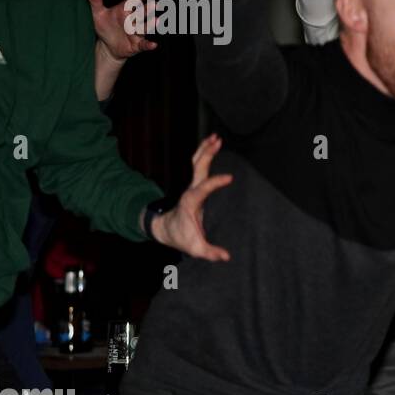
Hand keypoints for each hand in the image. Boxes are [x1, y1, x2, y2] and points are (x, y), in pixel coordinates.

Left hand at [88, 0, 158, 61]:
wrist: (107, 46)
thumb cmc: (105, 27)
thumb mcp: (98, 14)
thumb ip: (95, 0)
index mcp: (125, 11)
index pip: (133, 1)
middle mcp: (133, 21)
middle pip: (141, 14)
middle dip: (148, 9)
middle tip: (155, 4)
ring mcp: (136, 33)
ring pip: (144, 28)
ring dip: (151, 24)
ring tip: (157, 20)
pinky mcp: (137, 45)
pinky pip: (143, 45)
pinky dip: (148, 45)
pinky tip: (154, 45)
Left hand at [150, 135, 233, 261]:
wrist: (165, 230)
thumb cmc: (181, 237)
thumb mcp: (195, 248)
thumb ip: (210, 252)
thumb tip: (226, 256)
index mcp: (191, 202)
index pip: (204, 188)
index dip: (216, 182)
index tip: (230, 177)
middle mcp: (191, 190)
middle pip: (198, 167)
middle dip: (207, 154)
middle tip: (218, 141)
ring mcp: (192, 186)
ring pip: (197, 163)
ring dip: (205, 150)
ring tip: (216, 137)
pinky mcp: (195, 186)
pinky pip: (199, 166)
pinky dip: (205, 154)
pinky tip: (212, 146)